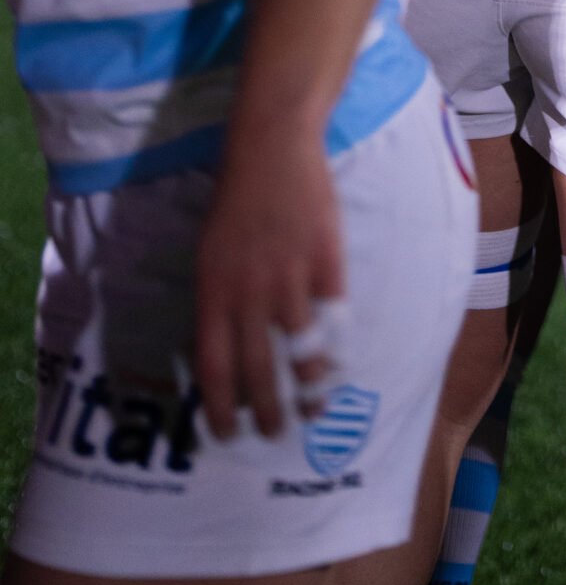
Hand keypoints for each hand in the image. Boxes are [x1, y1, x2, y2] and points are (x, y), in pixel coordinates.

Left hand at [196, 120, 343, 439]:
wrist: (271, 150)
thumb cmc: (235, 203)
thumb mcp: (208, 257)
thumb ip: (216, 303)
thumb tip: (220, 354)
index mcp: (214, 293)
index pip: (213, 368)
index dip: (221, 408)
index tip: (228, 435)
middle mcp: (249, 294)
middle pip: (259, 370)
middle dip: (267, 411)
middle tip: (274, 433)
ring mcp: (290, 278)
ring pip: (300, 352)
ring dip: (307, 391)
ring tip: (312, 412)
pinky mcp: (325, 261)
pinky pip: (332, 318)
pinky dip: (335, 349)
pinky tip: (337, 368)